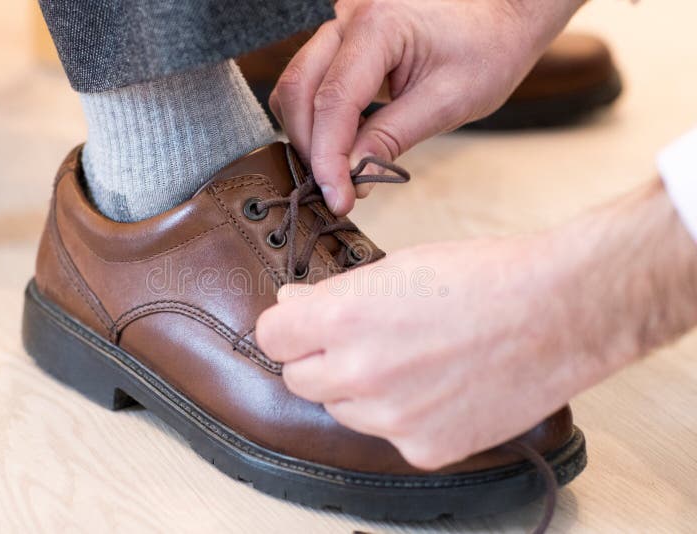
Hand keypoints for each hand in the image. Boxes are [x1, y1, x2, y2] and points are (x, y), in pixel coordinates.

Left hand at [256, 180, 696, 468]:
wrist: (559, 312)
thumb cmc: (484, 277)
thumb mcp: (398, 268)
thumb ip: (336, 295)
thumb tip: (293, 305)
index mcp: (345, 318)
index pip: (272, 334)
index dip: (287, 324)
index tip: (301, 321)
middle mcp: (359, 374)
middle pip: (298, 377)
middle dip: (317, 356)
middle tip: (360, 338)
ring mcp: (391, 419)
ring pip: (341, 409)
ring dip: (358, 388)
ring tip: (410, 360)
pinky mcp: (424, 447)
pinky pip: (387, 434)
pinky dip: (401, 415)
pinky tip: (437, 388)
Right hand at [269, 0, 583, 213]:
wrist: (503, 14)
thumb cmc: (488, 48)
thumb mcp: (449, 101)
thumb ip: (392, 137)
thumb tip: (350, 175)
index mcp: (378, 26)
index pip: (334, 100)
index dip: (328, 158)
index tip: (338, 199)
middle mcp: (348, 18)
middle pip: (298, 90)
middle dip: (311, 148)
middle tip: (339, 191)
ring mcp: (340, 27)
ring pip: (296, 86)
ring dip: (309, 135)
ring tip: (342, 171)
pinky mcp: (342, 42)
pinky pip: (311, 82)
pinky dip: (318, 120)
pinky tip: (345, 146)